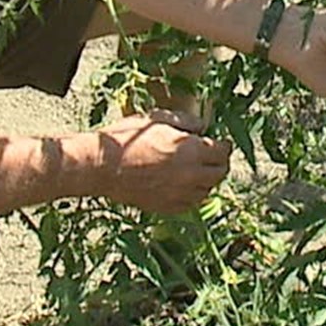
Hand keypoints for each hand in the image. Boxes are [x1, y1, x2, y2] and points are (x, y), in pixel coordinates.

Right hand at [92, 109, 231, 213]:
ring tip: (196, 171)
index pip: (222, 152)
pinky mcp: (166, 207)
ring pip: (206, 191)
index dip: (223, 146)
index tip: (219, 142)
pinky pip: (189, 204)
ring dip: (206, 180)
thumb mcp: (157, 119)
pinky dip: (191, 195)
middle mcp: (190, 175)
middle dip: (218, 163)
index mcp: (191, 151)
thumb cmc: (127, 139)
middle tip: (211, 157)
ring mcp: (179, 194)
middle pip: (219, 173)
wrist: (102, 167)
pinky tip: (183, 186)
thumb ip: (185, 121)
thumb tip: (202, 126)